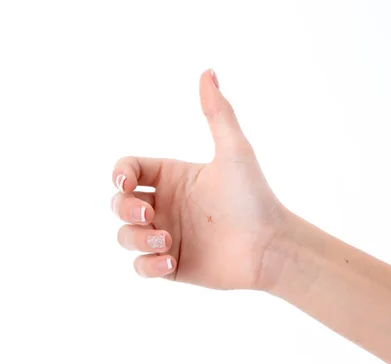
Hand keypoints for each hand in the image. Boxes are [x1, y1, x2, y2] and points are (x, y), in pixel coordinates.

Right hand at [112, 69, 285, 289]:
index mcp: (174, 177)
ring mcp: (167, 235)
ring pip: (125, 236)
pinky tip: (170, 262)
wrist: (270, 247)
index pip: (129, 169)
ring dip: (136, 239)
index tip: (127, 182)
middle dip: (123, 208)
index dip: (119, 173)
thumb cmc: (253, 197)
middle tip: (147, 214)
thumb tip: (208, 71)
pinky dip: (147, 265)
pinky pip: (141, 266)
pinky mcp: (172, 266)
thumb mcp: (234, 151)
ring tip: (167, 242)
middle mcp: (167, 205)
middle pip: (119, 203)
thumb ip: (218, 112)